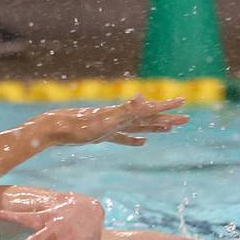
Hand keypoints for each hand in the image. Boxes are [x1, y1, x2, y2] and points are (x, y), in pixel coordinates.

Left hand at [44, 96, 189, 147]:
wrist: (53, 129)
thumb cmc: (78, 127)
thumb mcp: (104, 120)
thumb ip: (125, 110)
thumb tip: (142, 96)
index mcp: (122, 113)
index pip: (150, 108)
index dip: (167, 105)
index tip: (183, 100)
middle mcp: (119, 117)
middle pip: (148, 117)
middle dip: (167, 117)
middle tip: (186, 118)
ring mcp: (112, 126)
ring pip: (139, 126)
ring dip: (155, 126)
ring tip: (170, 128)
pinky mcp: (102, 135)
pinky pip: (124, 137)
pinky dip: (134, 139)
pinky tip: (142, 142)